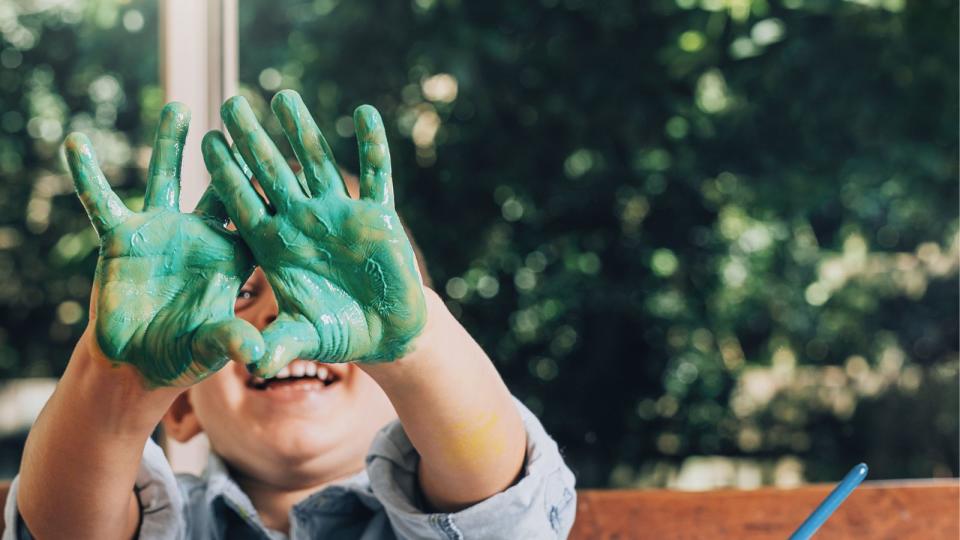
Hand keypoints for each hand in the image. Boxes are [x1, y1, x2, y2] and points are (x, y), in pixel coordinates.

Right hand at [66, 103, 263, 386]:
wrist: (138, 362)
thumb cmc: (186, 355)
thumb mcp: (210, 348)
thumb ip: (231, 342)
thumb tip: (255, 353)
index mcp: (233, 257)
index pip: (256, 217)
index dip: (268, 191)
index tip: (285, 158)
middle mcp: (201, 235)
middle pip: (218, 185)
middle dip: (228, 153)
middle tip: (241, 110)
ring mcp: (162, 231)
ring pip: (167, 179)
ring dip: (170, 144)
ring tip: (179, 108)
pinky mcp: (123, 237)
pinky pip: (102, 202)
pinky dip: (88, 175)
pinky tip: (76, 142)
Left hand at [202, 91, 425, 376]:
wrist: (384, 332)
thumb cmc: (338, 333)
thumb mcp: (304, 338)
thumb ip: (279, 344)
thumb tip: (252, 364)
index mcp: (278, 246)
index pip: (246, 204)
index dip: (228, 175)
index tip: (207, 143)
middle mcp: (304, 223)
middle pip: (274, 174)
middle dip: (253, 141)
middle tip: (231, 104)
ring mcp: (341, 216)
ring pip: (319, 165)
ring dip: (303, 132)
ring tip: (284, 98)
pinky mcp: (379, 217)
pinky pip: (378, 176)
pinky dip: (374, 146)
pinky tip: (365, 114)